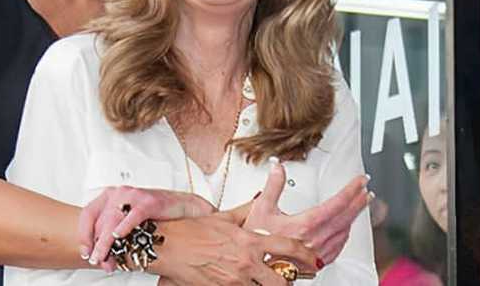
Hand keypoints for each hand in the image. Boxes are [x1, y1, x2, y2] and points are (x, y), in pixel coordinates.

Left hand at [80, 186, 215, 267]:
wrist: (178, 205)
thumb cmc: (152, 213)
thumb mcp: (127, 221)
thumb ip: (112, 234)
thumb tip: (102, 257)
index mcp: (110, 195)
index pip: (88, 214)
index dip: (83, 234)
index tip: (85, 251)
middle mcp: (118, 193)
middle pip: (100, 221)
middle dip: (97, 245)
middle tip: (97, 260)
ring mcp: (132, 196)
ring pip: (112, 220)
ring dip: (106, 242)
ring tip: (104, 257)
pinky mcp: (147, 202)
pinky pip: (132, 216)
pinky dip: (124, 227)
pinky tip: (119, 237)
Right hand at [154, 215, 318, 285]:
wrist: (167, 245)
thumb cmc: (190, 231)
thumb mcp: (224, 216)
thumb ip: (247, 211)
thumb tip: (260, 200)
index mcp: (249, 240)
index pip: (288, 247)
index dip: (305, 255)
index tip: (312, 260)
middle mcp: (245, 262)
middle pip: (282, 280)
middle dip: (288, 282)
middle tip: (288, 278)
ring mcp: (234, 280)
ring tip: (265, 280)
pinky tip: (245, 283)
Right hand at [243, 159, 370, 264]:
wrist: (259, 268)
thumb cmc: (259, 243)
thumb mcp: (261, 210)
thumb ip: (273, 186)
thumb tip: (278, 168)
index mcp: (305, 224)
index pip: (336, 204)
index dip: (351, 190)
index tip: (360, 181)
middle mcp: (315, 239)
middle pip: (345, 217)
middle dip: (358, 201)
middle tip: (366, 190)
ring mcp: (318, 252)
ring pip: (344, 231)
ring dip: (354, 216)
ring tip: (359, 205)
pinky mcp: (318, 263)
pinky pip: (339, 246)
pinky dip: (346, 234)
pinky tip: (346, 229)